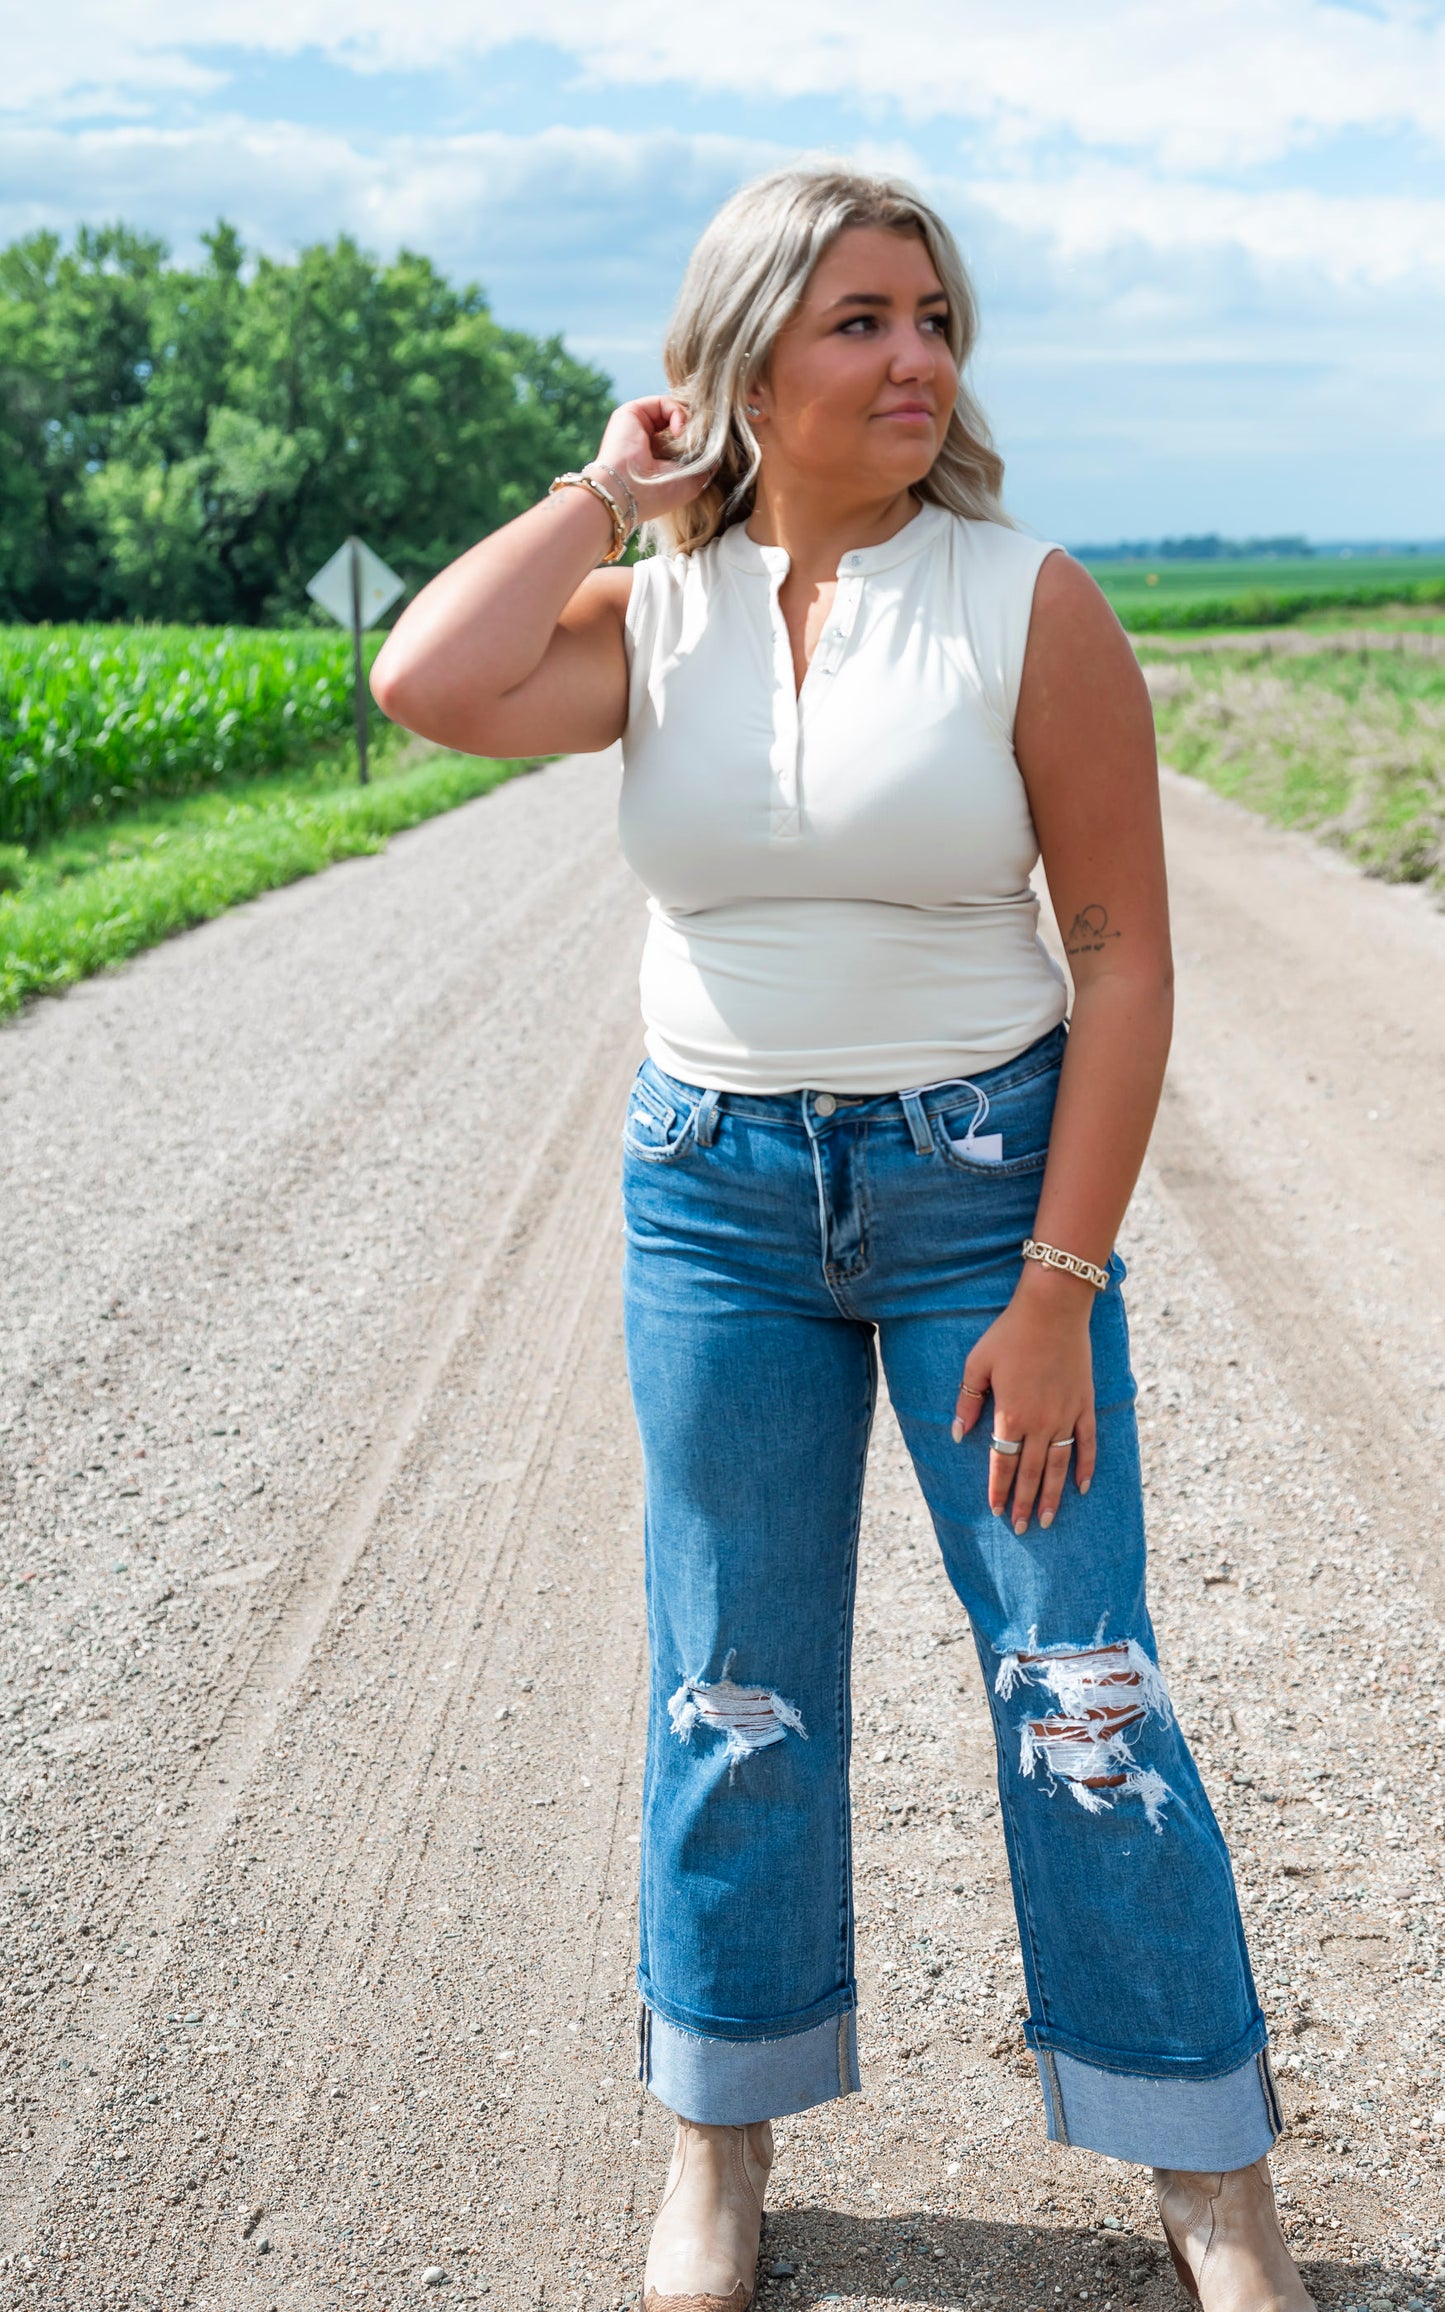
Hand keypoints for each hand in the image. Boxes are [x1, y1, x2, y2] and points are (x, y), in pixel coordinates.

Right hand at [592, 396, 712, 523]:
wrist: (625, 491)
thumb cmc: (656, 494)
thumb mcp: (690, 484)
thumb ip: (706, 466)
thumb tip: (719, 451)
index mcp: (656, 461)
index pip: (682, 442)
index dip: (698, 441)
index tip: (710, 448)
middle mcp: (646, 442)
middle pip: (679, 424)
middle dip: (695, 429)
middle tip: (703, 440)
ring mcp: (638, 426)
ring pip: (673, 412)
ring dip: (688, 422)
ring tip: (688, 439)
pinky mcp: (632, 412)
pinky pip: (664, 402)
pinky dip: (679, 413)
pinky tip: (680, 431)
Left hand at [951, 1271, 1097, 1533]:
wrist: (1053, 1309)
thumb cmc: (1009, 1334)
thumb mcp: (977, 1365)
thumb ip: (967, 1402)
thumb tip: (956, 1435)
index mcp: (1011, 1414)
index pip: (1003, 1462)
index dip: (999, 1489)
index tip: (996, 1510)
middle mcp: (1041, 1422)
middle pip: (1032, 1472)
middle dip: (1025, 1503)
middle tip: (1023, 1529)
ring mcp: (1066, 1415)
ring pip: (1059, 1466)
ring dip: (1054, 1496)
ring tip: (1048, 1520)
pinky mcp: (1085, 1404)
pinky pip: (1088, 1443)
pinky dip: (1086, 1467)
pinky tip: (1082, 1487)